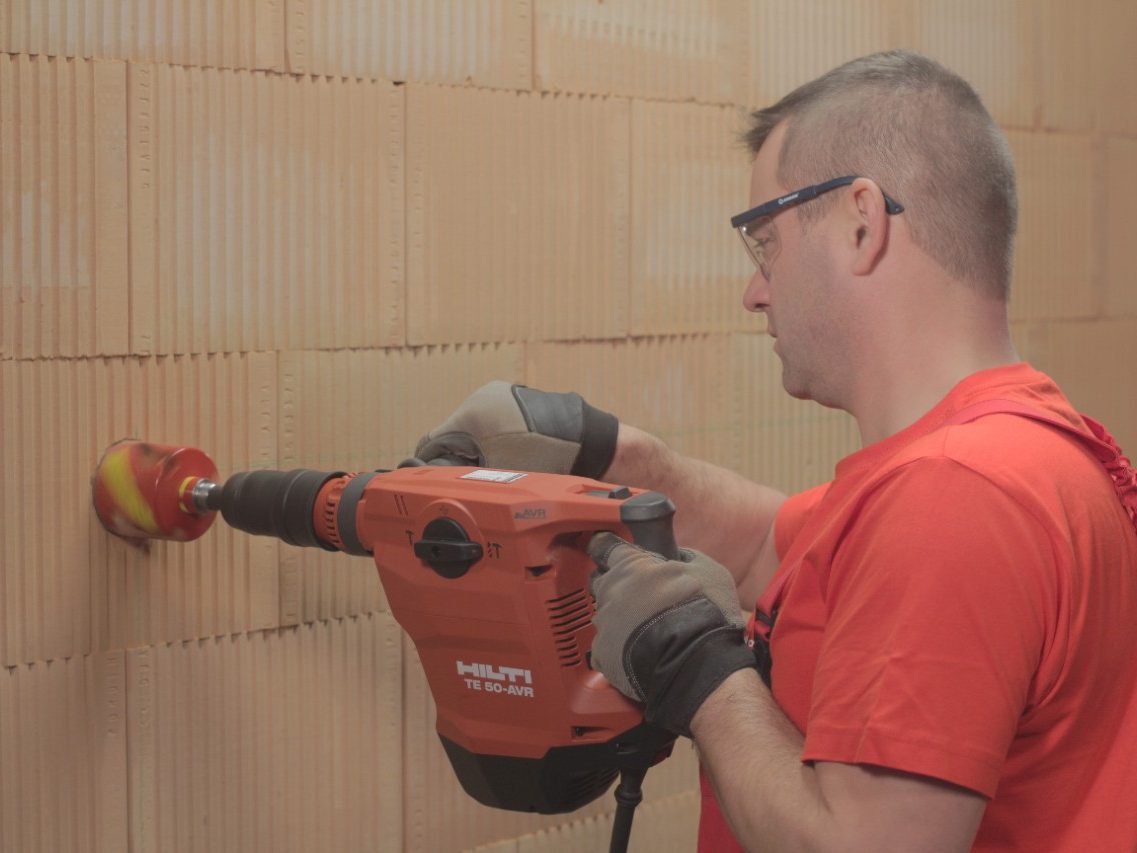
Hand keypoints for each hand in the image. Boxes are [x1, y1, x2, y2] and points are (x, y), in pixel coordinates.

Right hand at [412, 381, 618, 476]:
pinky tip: (511, 458)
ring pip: (473, 430)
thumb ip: (462, 476)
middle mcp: (483, 397)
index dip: (433, 466)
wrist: (591, 445)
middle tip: (471, 481)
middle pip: (453, 434)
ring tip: (496, 471)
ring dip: (477, 450)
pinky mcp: (521, 401)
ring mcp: (504, 396)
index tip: (438, 483)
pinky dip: (496, 441)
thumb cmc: (547, 460)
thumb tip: (440, 484)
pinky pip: (494, 424)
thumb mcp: (496, 475)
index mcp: (472, 412)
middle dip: (458, 458)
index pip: (432, 441)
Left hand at [587, 532, 756, 736]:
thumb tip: (680, 556)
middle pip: (602, 582)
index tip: (607, 550)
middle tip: (641, 599)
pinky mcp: (602, 653)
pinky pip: (604, 647)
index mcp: (632, 565)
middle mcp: (611, 590)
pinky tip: (637, 655)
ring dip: (619, 620)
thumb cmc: (704, 611)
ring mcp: (603, 622)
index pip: (605, 547)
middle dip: (617, 588)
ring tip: (644, 632)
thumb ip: (687, 558)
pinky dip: (618, 650)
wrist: (696, 659)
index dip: (607, 548)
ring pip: (604, 615)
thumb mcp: (709, 571)